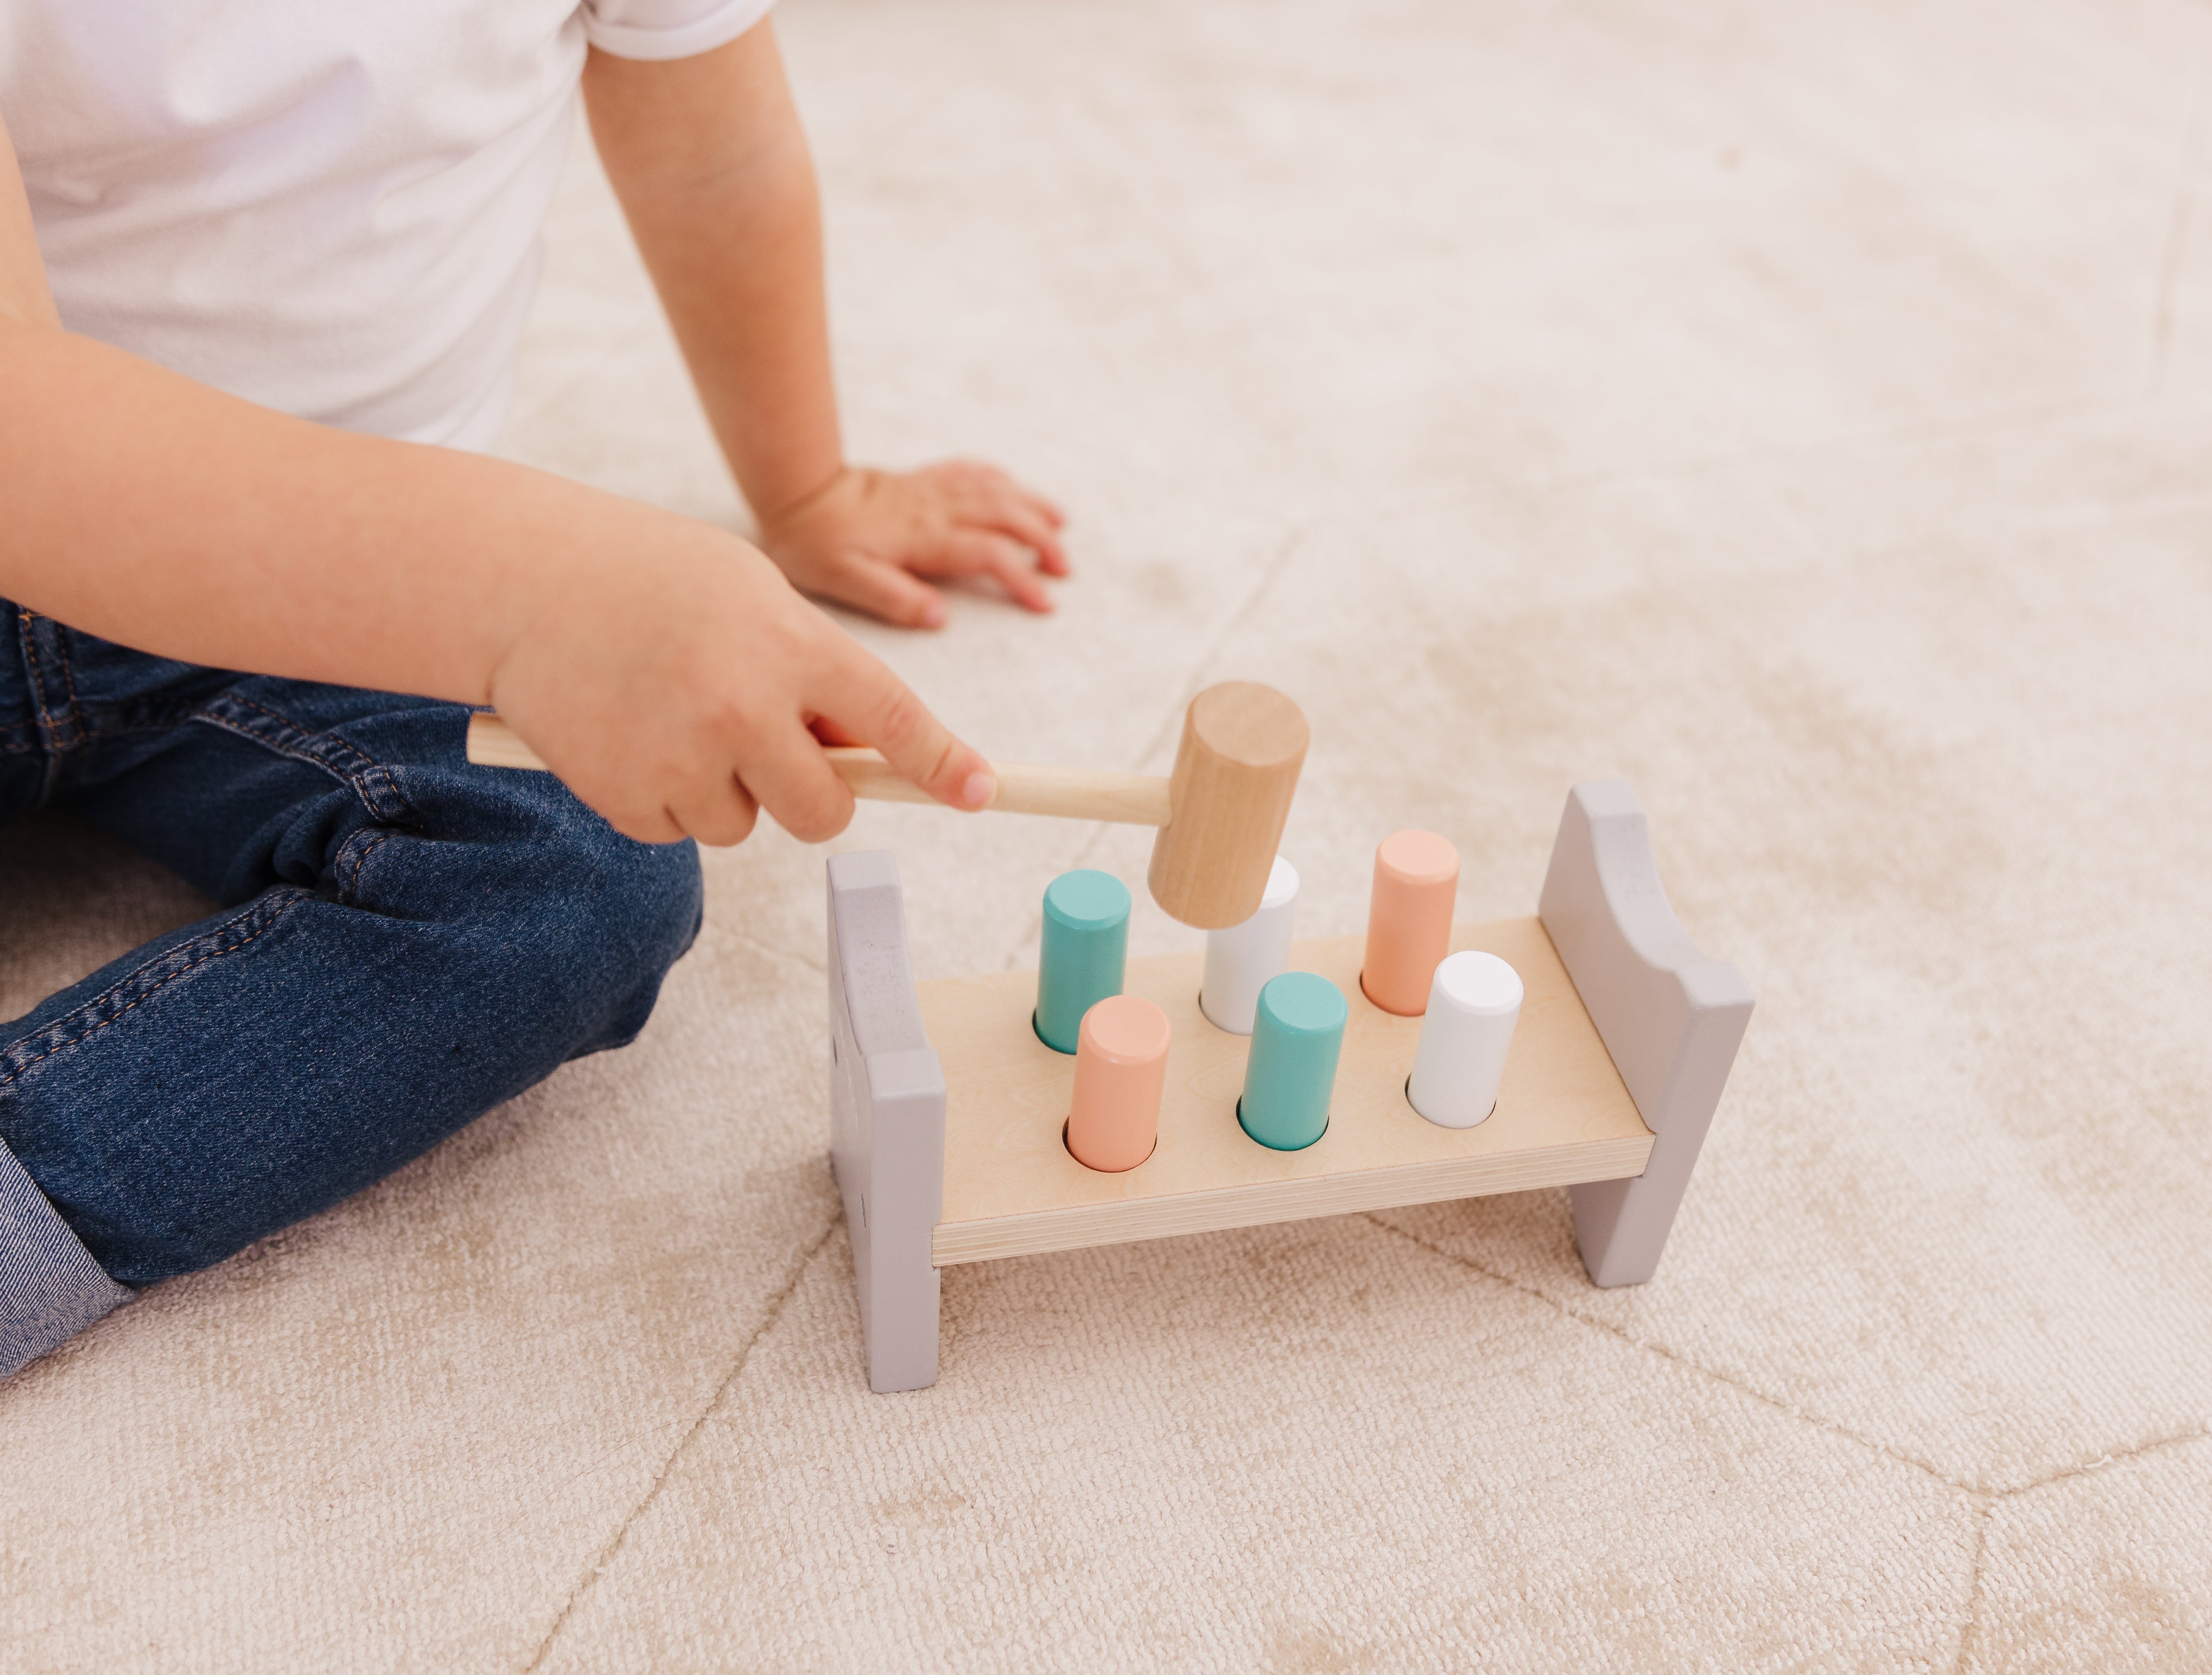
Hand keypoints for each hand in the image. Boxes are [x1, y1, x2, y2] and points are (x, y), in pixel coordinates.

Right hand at [486, 522, 993, 844]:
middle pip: (825, 810)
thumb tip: (864, 750)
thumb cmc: (653, 581)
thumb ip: (814, 669)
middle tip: (774, 747)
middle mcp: (745, 709)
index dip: (942, 764)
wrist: (526, 583)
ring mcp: (684, 759)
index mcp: (791, 647)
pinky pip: (680, 831)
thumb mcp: (755, 596)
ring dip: (726, 789)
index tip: (981, 791)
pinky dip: (665, 796)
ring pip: (745, 825)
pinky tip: (633, 733)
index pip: (893, 721)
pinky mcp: (628, 797)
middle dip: (814, 794)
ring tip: (673, 713)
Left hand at [758, 461, 1068, 627]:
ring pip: (997, 491)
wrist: (796, 491)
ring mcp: (931, 490)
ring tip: (1060, 527)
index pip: (989, 555)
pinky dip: (1000, 479)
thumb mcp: (845, 581)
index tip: (1045, 603)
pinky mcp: (921, 480)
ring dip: (1032, 508)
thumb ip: (894, 598)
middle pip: (1006, 517)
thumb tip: (939, 616)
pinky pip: (971, 471)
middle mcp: (936, 509)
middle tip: (1063, 570)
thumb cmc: (815, 543)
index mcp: (925, 539)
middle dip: (1042, 541)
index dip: (1022, 578)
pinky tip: (1014, 488)